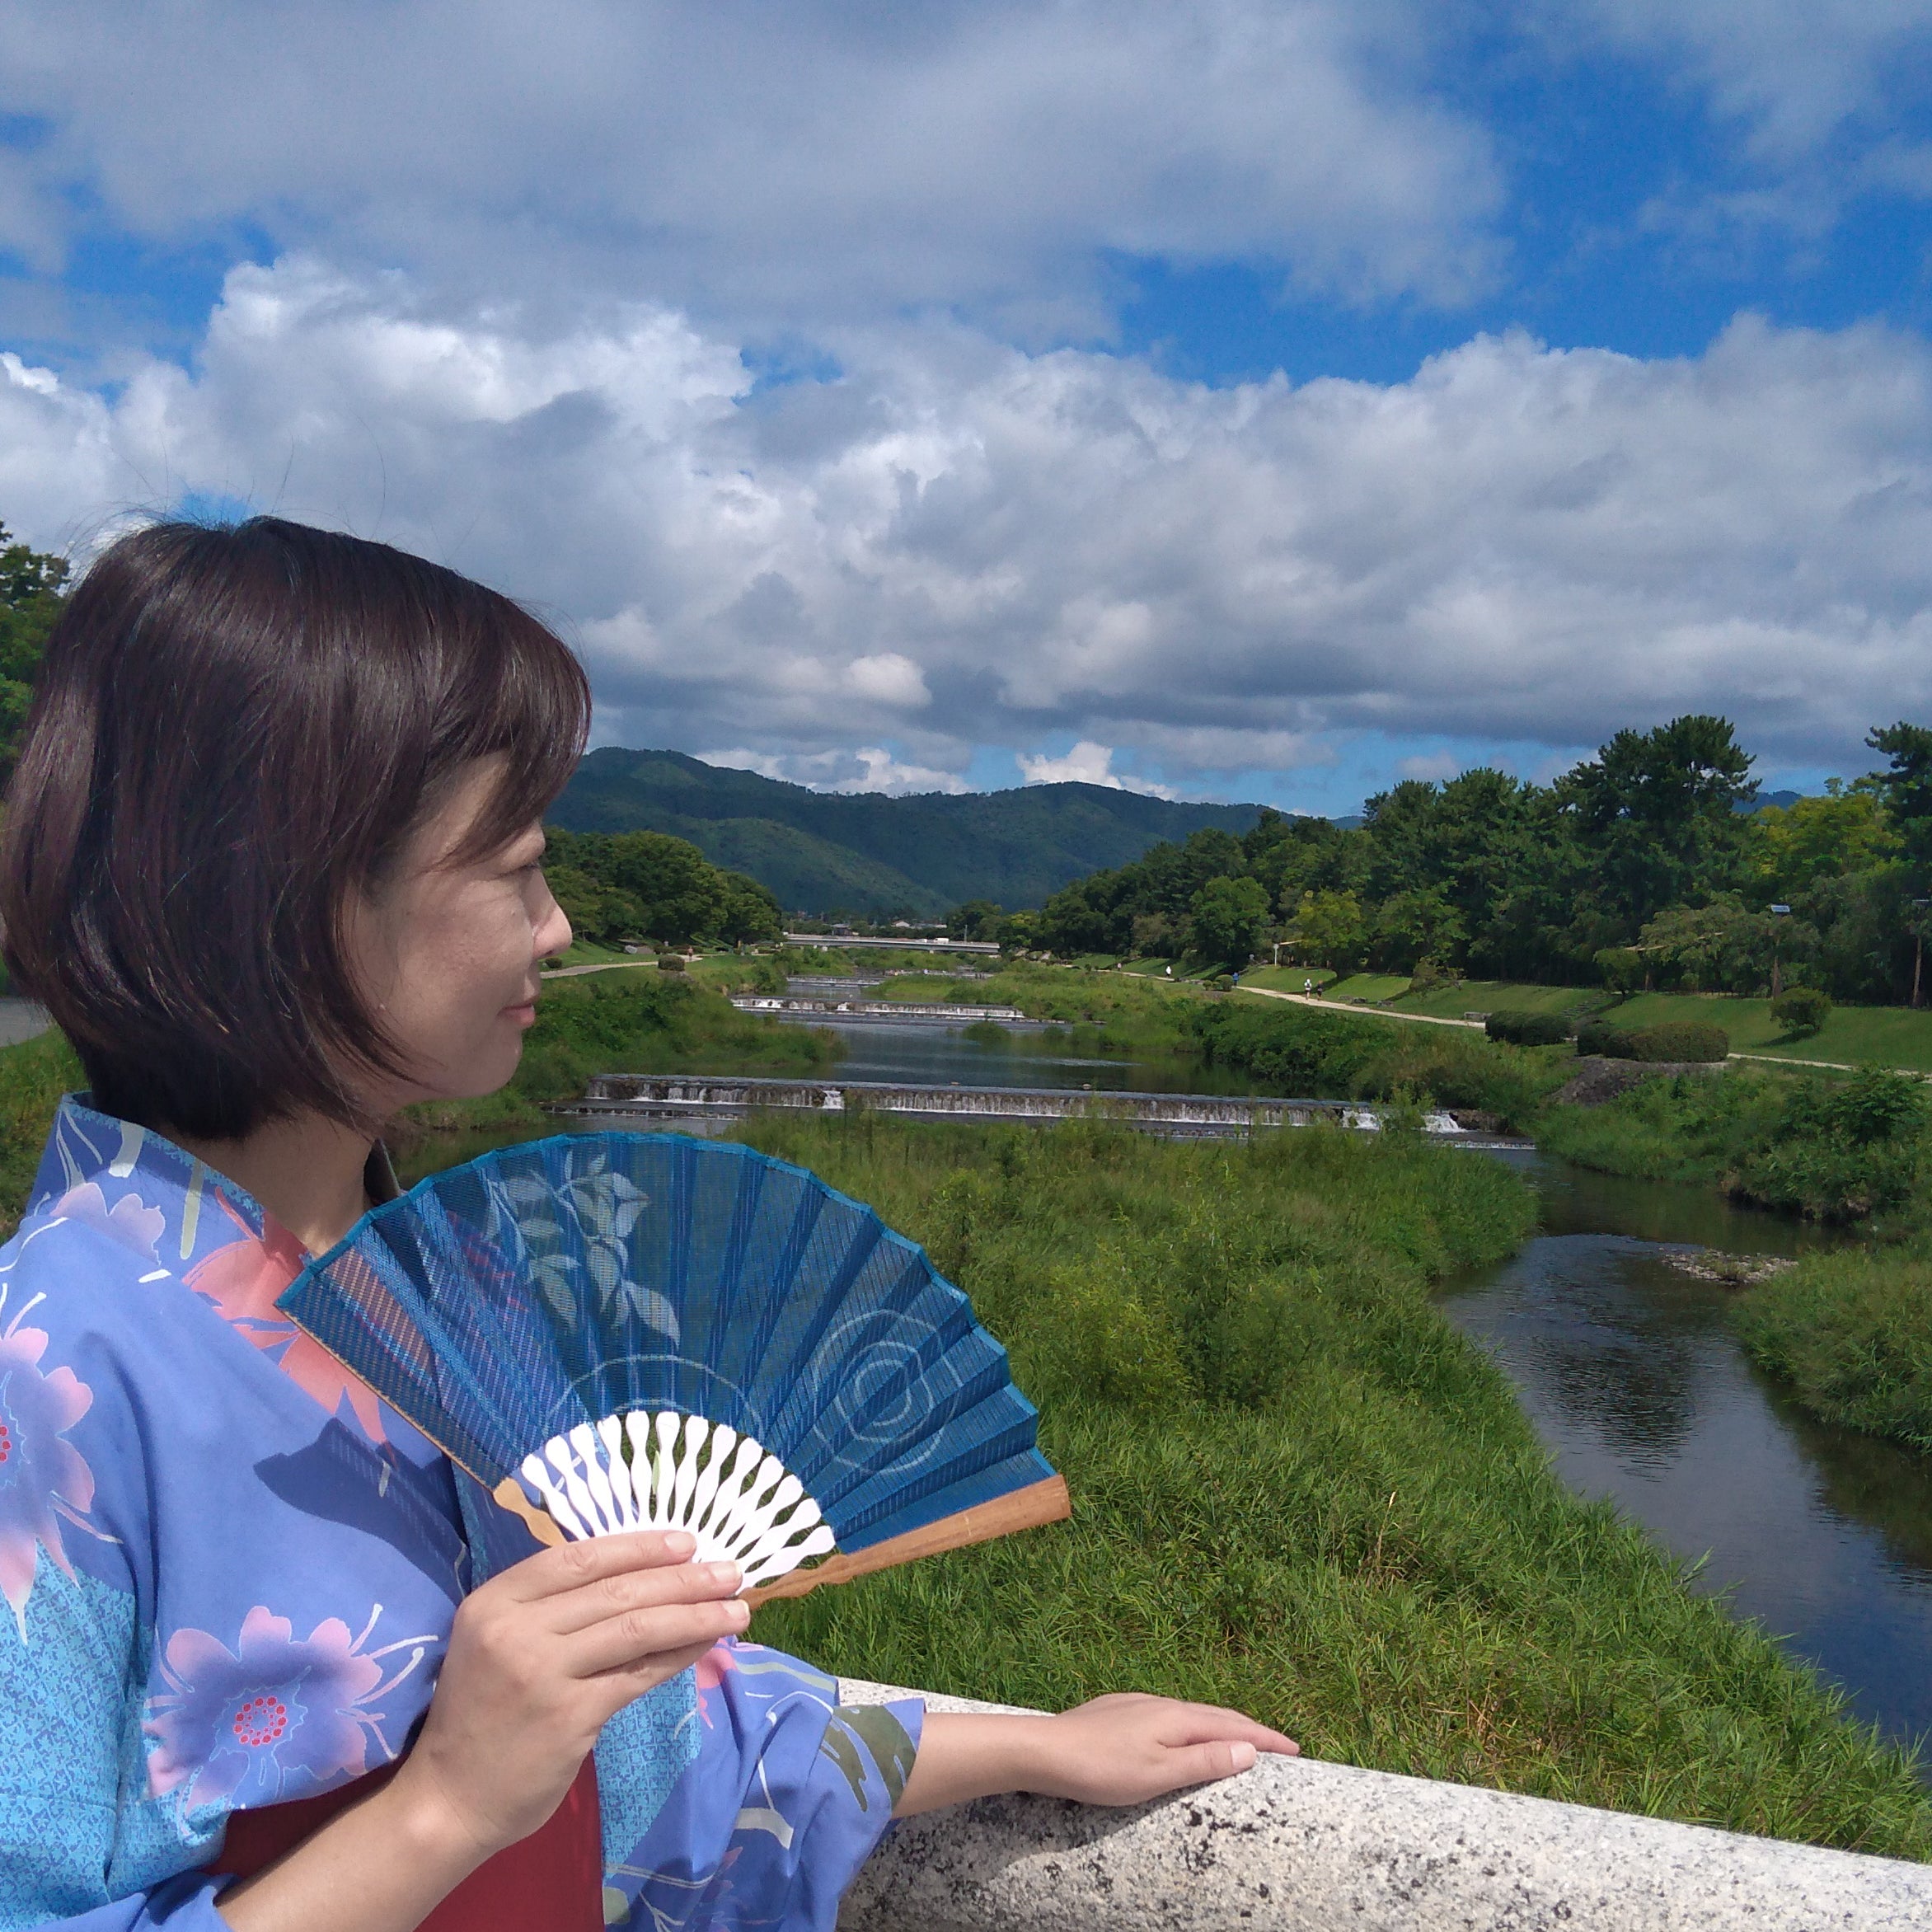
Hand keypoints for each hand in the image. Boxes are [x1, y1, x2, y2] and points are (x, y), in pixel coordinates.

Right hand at [391, 1529, 746, 1858]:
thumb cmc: (478, 1716)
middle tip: (730, 1570)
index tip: (685, 1542)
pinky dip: (678, 1654)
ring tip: (736, 1607)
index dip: (637, 1547)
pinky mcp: (570, 1715)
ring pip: (635, 1628)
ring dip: (694, 1613)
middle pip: (615, 1590)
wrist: (447, 1799)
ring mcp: (542, 1673)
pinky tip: (706, 1643)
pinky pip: (638, 1674)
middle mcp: (515, 1629)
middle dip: (681, 1578)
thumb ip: (548, 1609)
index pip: (578, 1558)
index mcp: (493, 1601)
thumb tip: (637, 1577)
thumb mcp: (495, 1642)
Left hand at [893, 1695, 1297, 1815]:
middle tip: (1278, 1747)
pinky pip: (1168, 1717)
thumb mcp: (1159, 1774)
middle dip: (1249, 1730)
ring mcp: (1137, 1705)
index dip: (1266, 1738)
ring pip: (1190, 1715)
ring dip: (1219, 1727)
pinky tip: (1181, 1737)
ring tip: (1237, 1743)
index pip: (1233, 1726)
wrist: (1042, 1751)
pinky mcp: (1117, 1713)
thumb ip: (1204, 1761)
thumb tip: (1249, 1749)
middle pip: (1215, 1715)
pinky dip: (1190, 1728)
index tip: (1296, 1749)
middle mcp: (1160, 1704)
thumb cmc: (1100, 1769)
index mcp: (1176, 1717)